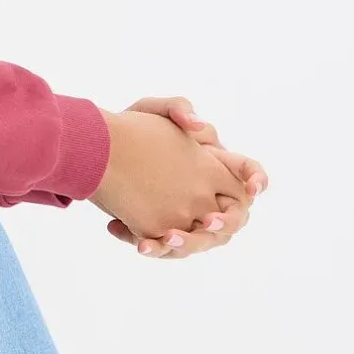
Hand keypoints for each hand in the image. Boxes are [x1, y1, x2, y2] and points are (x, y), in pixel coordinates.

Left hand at [105, 95, 267, 258]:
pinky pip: (166, 245)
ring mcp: (184, 214)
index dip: (256, 179)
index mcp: (212, 162)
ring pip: (200, 239)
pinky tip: (123, 231)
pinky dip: (154, 246)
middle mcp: (205, 193)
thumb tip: (198, 124)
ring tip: (164, 237)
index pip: (247, 171)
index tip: (253, 187)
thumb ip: (177, 108)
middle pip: (233, 216)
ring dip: (187, 242)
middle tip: (207, 221)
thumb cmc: (130, 128)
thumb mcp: (151, 110)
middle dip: (226, 222)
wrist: (97, 152)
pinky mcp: (158, 227)